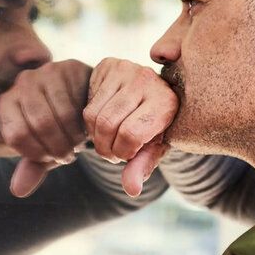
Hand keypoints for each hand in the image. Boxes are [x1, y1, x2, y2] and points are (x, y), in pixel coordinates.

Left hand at [0, 60, 91, 196]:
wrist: (85, 103)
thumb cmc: (59, 129)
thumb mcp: (45, 150)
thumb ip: (32, 168)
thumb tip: (18, 190)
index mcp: (7, 103)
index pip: (16, 135)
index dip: (37, 153)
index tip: (51, 158)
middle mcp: (22, 83)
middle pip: (39, 124)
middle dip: (58, 146)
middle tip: (69, 155)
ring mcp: (45, 72)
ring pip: (59, 114)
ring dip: (73, 136)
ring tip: (78, 141)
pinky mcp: (69, 67)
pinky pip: (77, 101)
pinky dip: (84, 122)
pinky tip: (86, 126)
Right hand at [83, 58, 177, 196]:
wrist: (153, 93)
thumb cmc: (155, 126)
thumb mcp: (154, 148)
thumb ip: (142, 167)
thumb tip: (131, 189)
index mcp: (166, 102)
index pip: (130, 134)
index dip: (123, 152)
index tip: (127, 156)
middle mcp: (147, 80)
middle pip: (107, 125)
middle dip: (106, 147)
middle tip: (113, 153)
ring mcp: (126, 69)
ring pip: (93, 115)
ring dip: (96, 137)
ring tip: (108, 140)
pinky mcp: (109, 65)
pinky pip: (88, 102)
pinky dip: (91, 121)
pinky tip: (103, 122)